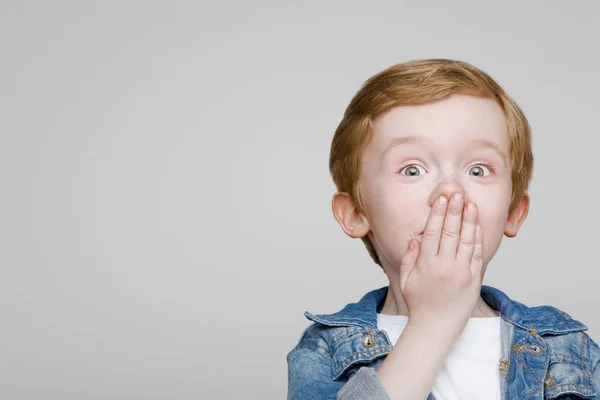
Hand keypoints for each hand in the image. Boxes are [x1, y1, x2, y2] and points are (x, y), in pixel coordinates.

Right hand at [398, 192, 483, 332]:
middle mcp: (444, 266)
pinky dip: (477, 239)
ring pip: (467, 241)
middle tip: (456, 194)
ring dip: (469, 221)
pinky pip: (477, 255)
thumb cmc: (419, 303)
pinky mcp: (474, 280)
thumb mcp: (405, 280)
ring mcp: (461, 273)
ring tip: (470, 204)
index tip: (440, 200)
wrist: (436, 327)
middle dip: (454, 211)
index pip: (433, 232)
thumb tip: (415, 238)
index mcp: (426, 264)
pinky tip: (477, 226)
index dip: (437, 214)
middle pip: (450, 232)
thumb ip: (408, 258)